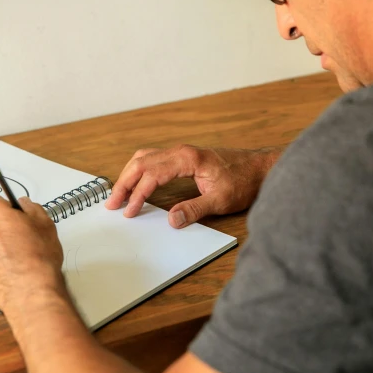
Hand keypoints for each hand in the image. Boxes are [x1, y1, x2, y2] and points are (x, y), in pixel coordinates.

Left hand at [0, 195, 63, 312]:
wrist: (29, 290)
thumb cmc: (37, 256)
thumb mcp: (44, 223)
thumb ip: (31, 208)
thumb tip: (25, 205)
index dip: (9, 208)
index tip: (19, 216)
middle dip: (1, 225)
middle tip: (22, 236)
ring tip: (18, 255)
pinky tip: (11, 268)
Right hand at [104, 145, 280, 227]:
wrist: (261, 168)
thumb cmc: (244, 181)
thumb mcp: (220, 200)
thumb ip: (194, 210)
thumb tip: (171, 220)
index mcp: (187, 159)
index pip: (152, 175)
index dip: (137, 194)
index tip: (129, 211)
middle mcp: (181, 151)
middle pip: (142, 163)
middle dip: (124, 183)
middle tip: (112, 203)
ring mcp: (182, 152)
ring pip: (145, 158)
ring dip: (129, 175)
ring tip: (119, 194)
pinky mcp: (184, 156)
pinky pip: (153, 158)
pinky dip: (139, 170)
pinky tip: (136, 182)